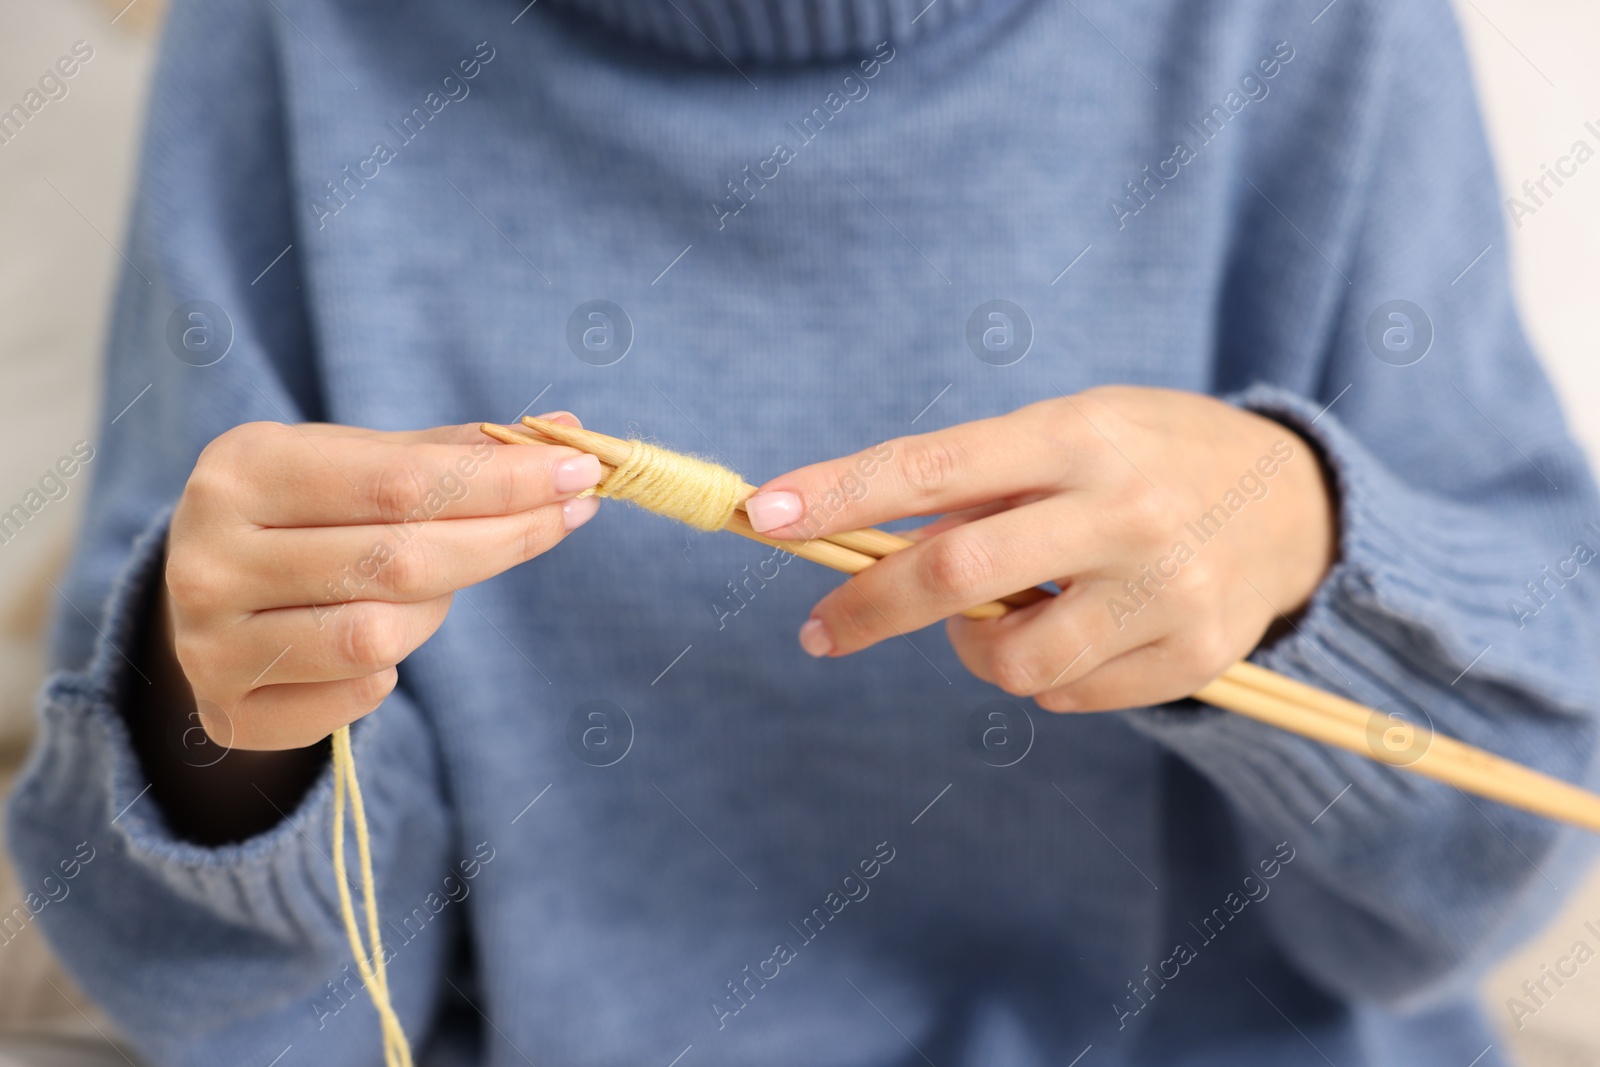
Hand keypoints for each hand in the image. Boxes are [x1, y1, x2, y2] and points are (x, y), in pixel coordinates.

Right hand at [162, 413, 600, 749]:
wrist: (204, 595)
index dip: (504, 481)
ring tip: (429, 586)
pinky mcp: (229, 714)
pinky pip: (359, 697)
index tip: (580, 472)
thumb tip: (569, 434)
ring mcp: (210, 646)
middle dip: (504, 538)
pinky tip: (376, 641)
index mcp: (242, 471)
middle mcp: (209, 559)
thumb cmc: (305, 511)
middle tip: (568, 514)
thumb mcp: (360, 462)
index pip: (401, 481)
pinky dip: (387, 671)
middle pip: (402, 561)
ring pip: (382, 638)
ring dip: (434, 611)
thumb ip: (458, 452)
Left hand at [742, 387, 1336, 711]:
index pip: (936, 464)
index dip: (842, 494)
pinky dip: (1043, 671)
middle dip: (869, 608)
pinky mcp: (1193, 657)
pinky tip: (1080, 629)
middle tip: (821, 629)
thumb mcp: (1074, 430)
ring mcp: (1166, 590)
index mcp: (1081, 433)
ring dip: (973, 647)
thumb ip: (980, 482)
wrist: (1295, 507)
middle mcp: (1125, 509)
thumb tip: (859, 541)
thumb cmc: (1147, 457)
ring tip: (1010, 611)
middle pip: (958, 576)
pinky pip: (1065, 695)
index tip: (764, 514)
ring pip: (1008, 659)